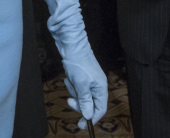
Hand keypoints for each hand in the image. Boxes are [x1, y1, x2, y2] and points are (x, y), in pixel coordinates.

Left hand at [43, 0, 107, 129]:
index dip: (91, 118)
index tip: (81, 125)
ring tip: (69, 81)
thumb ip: (85, 101)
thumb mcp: (80, 85)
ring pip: (82, 95)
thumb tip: (88, 116)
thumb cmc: (77, 63)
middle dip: (79, 103)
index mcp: (101, 88)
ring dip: (74, 92)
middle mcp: (97, 85)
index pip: (100, 109)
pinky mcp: (82, 76)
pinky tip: (68, 77)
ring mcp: (89, 80)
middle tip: (69, 101)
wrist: (71, 44)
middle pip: (90, 104)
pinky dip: (71, 85)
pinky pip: (77, 87)